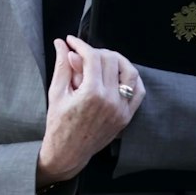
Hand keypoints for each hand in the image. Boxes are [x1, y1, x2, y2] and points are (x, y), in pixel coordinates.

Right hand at [36, 36, 142, 183]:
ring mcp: (121, 109)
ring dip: (118, 61)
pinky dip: (132, 79)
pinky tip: (119, 74)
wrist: (68, 153)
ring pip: (130, 72)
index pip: (92, 57)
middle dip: (96, 52)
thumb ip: (62, 66)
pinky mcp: (126, 116)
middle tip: (84, 54)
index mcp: (91, 94)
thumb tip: (62, 44)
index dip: (81, 45)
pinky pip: (138, 91)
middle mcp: (110, 101)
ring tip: (103, 60)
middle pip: (111, 61)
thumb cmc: (59, 125)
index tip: (72, 41)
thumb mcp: (57, 93)